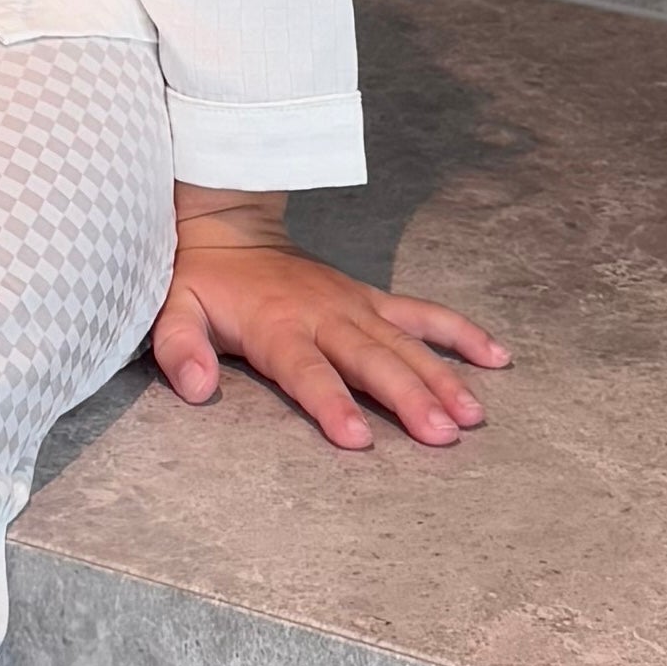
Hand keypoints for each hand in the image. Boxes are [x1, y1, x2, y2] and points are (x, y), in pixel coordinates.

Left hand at [152, 207, 510, 455]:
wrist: (230, 227)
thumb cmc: (200, 281)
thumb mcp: (171, 312)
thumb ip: (181, 349)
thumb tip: (198, 387)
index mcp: (277, 326)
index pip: (308, 371)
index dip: (333, 404)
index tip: (361, 438)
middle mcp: (325, 315)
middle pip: (372, 361)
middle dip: (409, 398)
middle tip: (443, 434)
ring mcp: (355, 305)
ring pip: (406, 343)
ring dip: (442, 377)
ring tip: (473, 414)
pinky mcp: (372, 299)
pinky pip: (423, 315)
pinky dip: (460, 332)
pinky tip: (495, 358)